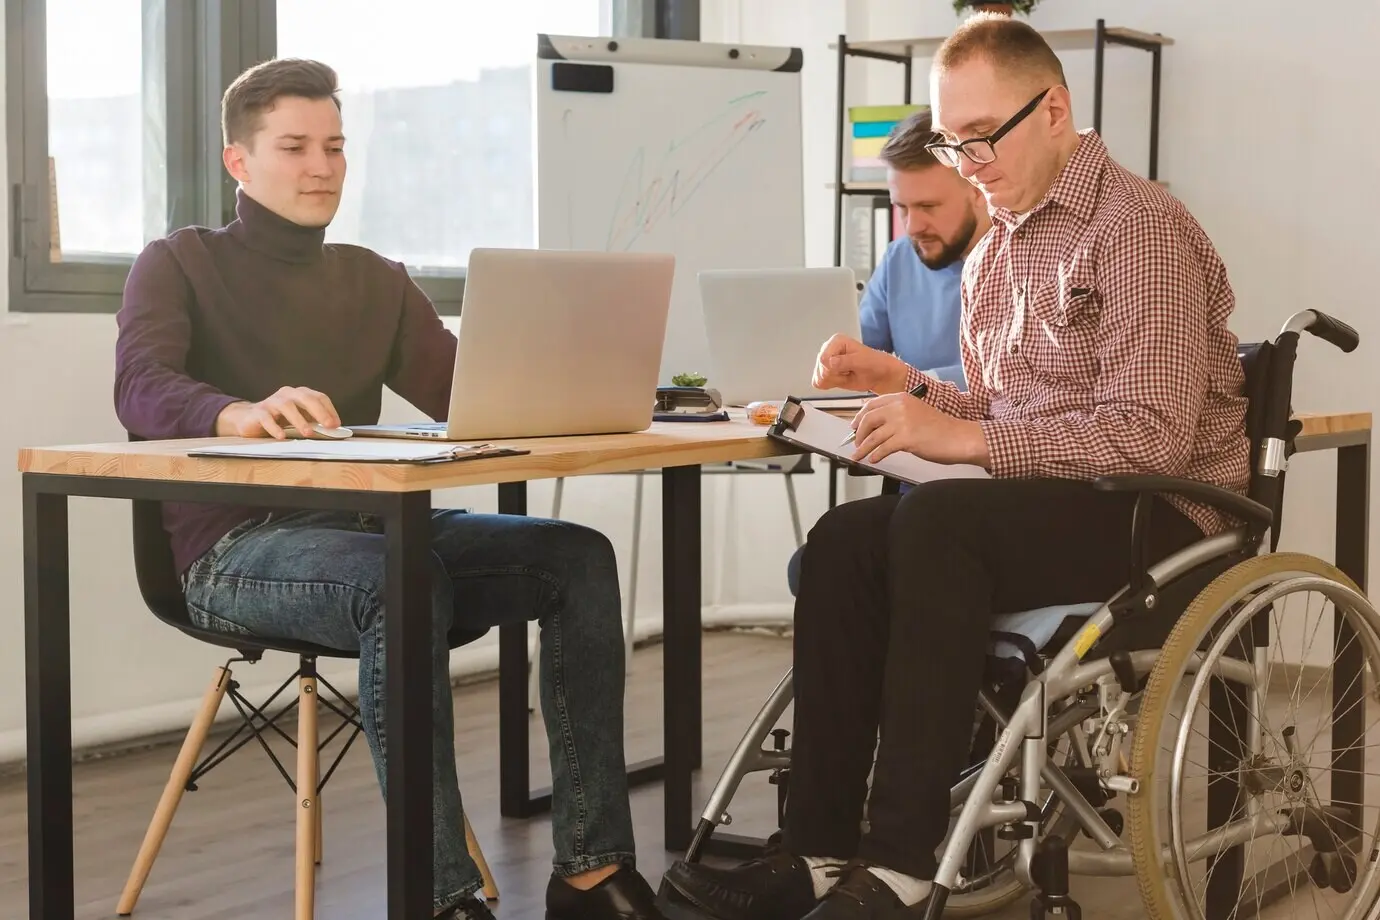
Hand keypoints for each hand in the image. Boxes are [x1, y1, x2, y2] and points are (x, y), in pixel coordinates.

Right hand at [215, 386, 341, 438]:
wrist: (249, 419)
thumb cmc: (279, 419)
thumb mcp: (299, 419)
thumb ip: (315, 421)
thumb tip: (334, 429)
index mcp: (299, 394)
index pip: (318, 397)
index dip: (329, 410)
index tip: (336, 424)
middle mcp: (287, 395)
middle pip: (305, 398)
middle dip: (319, 412)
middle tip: (328, 426)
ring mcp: (271, 402)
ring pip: (286, 406)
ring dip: (299, 420)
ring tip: (308, 433)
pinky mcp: (258, 413)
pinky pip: (267, 419)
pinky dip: (275, 428)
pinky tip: (282, 436)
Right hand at [812, 334, 908, 393]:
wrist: (880, 375)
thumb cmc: (874, 364)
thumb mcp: (861, 361)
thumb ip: (845, 361)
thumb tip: (829, 363)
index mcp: (836, 341)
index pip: (823, 359)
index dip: (835, 369)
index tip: (849, 368)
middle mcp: (828, 349)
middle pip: (820, 370)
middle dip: (836, 375)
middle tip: (850, 371)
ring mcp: (825, 362)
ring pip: (819, 378)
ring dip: (835, 380)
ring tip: (847, 374)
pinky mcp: (825, 372)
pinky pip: (819, 383)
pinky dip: (831, 384)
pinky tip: (842, 379)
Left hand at [849, 392, 990, 466]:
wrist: (959, 437)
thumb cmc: (940, 428)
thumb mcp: (916, 413)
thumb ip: (897, 415)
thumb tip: (876, 425)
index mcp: (902, 398)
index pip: (871, 404)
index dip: (859, 417)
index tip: (853, 426)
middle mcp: (900, 407)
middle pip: (868, 419)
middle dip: (858, 434)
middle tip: (855, 444)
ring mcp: (902, 422)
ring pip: (873, 436)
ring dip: (863, 448)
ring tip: (858, 456)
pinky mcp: (906, 438)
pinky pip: (883, 448)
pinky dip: (876, 455)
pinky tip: (874, 460)